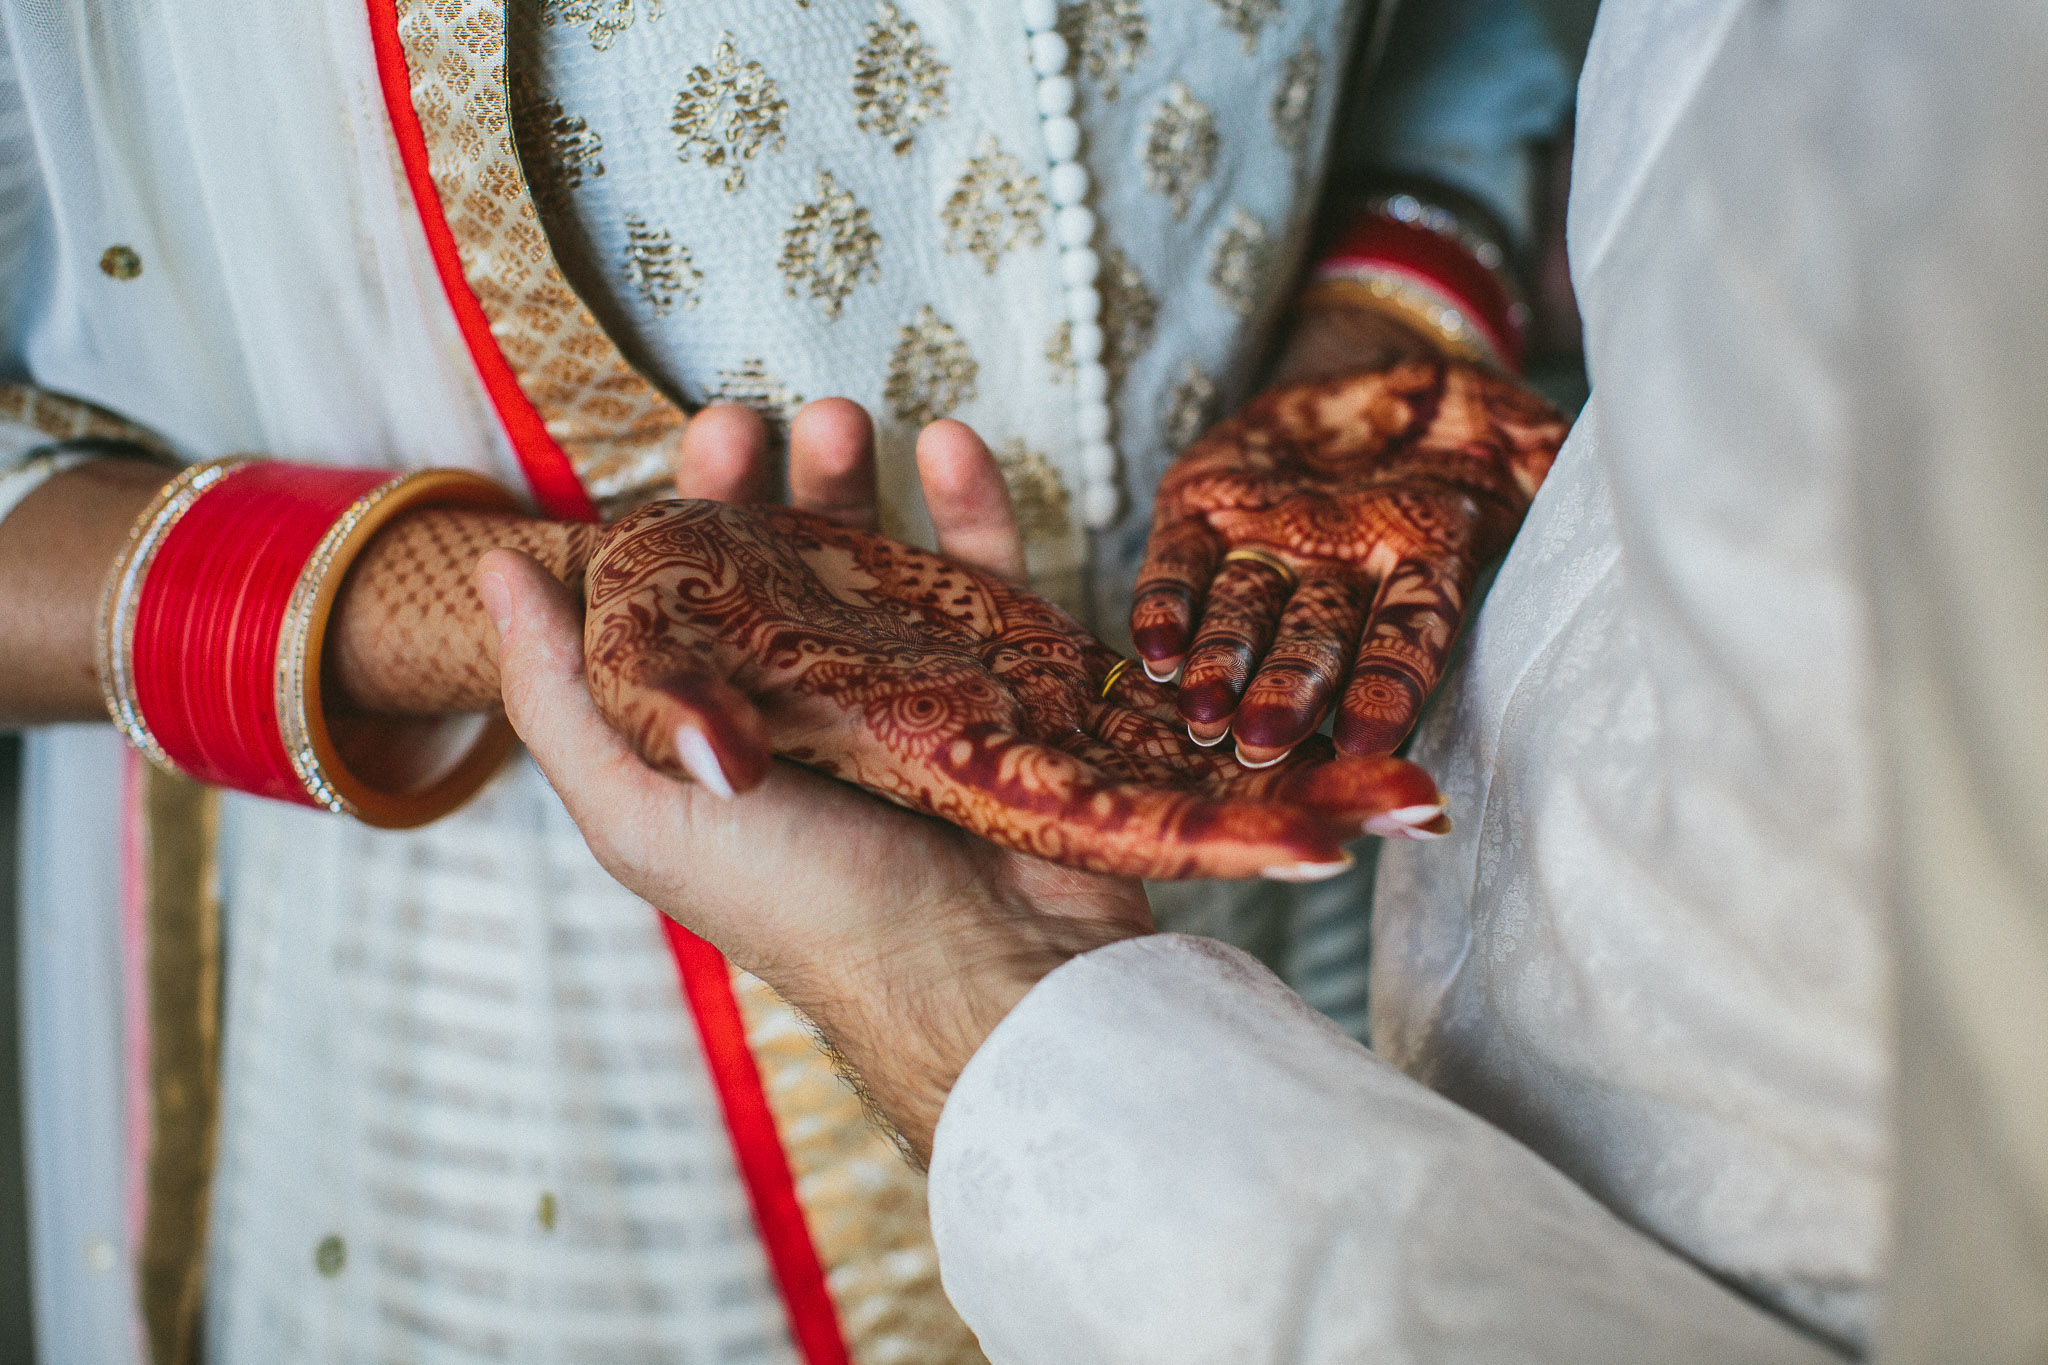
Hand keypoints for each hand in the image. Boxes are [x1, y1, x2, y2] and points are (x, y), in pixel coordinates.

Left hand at [572, 496, 1447, 881]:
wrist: (974, 971)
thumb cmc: (798, 904)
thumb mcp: (639, 809)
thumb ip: (560, 697)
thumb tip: (498, 568)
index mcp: (719, 734)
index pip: (686, 602)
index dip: (677, 518)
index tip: (687, 452)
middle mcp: (810, 708)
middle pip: (779, 564)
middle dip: (763, 481)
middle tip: (754, 421)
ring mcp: (912, 692)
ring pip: (878, 556)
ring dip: (855, 476)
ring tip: (843, 416)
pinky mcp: (1006, 684)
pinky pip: (991, 578)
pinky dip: (974, 505)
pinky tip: (951, 441)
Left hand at [1131, 359, 1565, 764]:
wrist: (1372, 381)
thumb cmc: (1464, 418)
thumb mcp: (1525, 432)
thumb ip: (1552, 464)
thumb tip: (1591, 477)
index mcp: (1420, 567)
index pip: (1408, 637)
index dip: (1389, 688)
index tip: (1368, 740)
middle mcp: (1338, 575)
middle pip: (1315, 645)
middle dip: (1291, 695)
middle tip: (1265, 745)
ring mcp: (1266, 548)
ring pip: (1242, 619)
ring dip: (1222, 669)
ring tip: (1203, 713)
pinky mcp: (1200, 511)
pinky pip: (1176, 567)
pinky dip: (1163, 609)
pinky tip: (1153, 653)